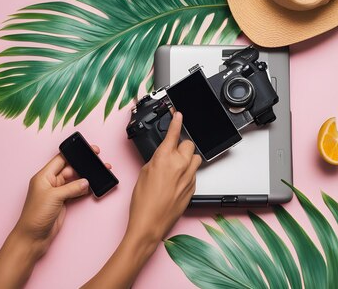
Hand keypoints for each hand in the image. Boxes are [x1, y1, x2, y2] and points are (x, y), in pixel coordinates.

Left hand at [0, 148, 110, 288]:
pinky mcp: (63, 202)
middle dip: (84, 166)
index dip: (75, 154)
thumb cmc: (36, 215)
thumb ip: (72, 187)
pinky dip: (85, 189)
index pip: (61, 159)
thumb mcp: (54, 197)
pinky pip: (77, 191)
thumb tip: (86, 182)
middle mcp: (50, 182)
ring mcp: (57, 192)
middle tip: (98, 162)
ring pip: (75, 180)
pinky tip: (94, 187)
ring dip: (87, 177)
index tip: (89, 150)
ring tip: (100, 174)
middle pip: (70, 169)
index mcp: (44, 176)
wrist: (33, 237)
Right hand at [82, 112, 200, 288]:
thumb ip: (155, 160)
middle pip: (188, 144)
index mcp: (164, 158)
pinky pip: (193, 173)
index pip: (173, 133)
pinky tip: (175, 183)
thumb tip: (162, 156)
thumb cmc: (143, 202)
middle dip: (181, 146)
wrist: (150, 224)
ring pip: (194, 158)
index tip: (178, 114)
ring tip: (175, 168)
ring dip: (187, 159)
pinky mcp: (193, 187)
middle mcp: (180, 165)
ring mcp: (189, 176)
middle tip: (171, 154)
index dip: (176, 121)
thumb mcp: (143, 173)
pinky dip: (187, 173)